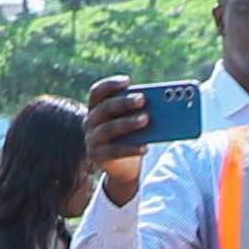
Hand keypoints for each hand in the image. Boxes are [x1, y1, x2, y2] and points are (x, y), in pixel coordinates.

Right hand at [81, 77, 149, 196]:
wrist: (123, 167)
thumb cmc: (129, 137)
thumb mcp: (130, 120)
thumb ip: (137, 110)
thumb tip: (158, 102)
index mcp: (95, 108)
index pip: (97, 91)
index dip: (110, 85)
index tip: (128, 80)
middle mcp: (90, 122)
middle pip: (105, 108)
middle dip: (124, 102)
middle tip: (142, 99)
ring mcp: (92, 140)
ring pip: (109, 128)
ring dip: (128, 122)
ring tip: (146, 119)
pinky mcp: (98, 157)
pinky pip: (115, 151)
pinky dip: (131, 149)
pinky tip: (146, 147)